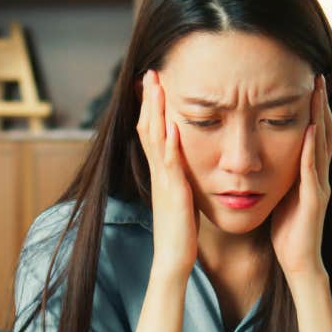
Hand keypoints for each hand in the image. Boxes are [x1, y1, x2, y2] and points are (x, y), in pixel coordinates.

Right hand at [136, 69, 198, 279]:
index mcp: (161, 174)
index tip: (153, 85)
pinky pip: (171, 165)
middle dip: (149, 101)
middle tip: (150, 73)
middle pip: (148, 129)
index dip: (151, 109)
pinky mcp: (174, 194)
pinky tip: (174, 125)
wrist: (173, 259)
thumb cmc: (180, 233)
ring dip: (156, 112)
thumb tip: (183, 169)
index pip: (152, 134)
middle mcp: (158, 174)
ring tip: (156, 87)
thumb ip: (180, 181)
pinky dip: (171, 144)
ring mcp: (164, 182)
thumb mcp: (180, 199)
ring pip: (156, 140)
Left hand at [270, 74, 331, 278]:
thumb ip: (283, 176)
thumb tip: (269, 157)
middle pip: (324, 132)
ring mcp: (319, 187)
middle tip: (317, 76)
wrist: (299, 264)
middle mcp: (320, 177)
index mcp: (311, 175)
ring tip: (316, 91)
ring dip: (320, 117)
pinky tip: (308, 129)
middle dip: (321, 104)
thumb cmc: (289, 234)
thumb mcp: (284, 197)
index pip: (316, 135)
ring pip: (322, 145)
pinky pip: (312, 170)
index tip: (308, 84)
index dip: (315, 109)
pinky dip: (311, 149)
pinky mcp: (313, 201)